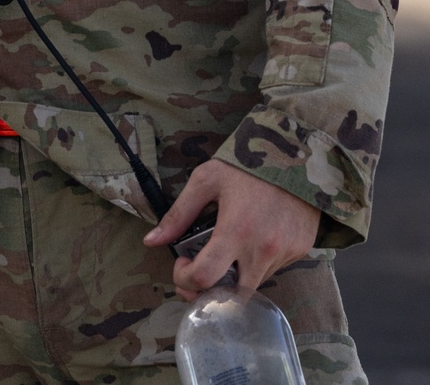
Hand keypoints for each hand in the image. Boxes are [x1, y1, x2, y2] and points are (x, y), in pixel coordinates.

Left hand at [143, 158, 319, 298]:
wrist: (296, 155)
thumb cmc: (246, 166)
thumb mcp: (206, 180)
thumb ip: (179, 213)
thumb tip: (151, 241)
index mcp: (236, 231)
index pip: (205, 277)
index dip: (185, 278)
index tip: (182, 263)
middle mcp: (262, 250)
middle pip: (230, 295)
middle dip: (208, 291)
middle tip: (198, 273)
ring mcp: (284, 254)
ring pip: (252, 284)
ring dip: (233, 277)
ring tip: (225, 252)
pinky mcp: (299, 252)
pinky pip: (272, 270)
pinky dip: (256, 265)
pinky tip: (251, 242)